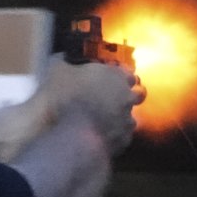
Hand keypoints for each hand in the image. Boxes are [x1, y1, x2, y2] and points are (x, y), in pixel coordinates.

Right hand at [0, 55, 145, 161]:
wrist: (73, 135)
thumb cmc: (66, 98)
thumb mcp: (57, 71)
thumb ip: (63, 61)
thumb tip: (62, 56)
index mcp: (116, 76)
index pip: (129, 72)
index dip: (121, 76)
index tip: (112, 79)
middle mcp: (127, 97)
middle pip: (139, 94)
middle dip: (129, 95)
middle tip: (114, 98)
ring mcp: (127, 120)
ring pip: (131, 117)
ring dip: (121, 117)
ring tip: (104, 121)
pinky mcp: (124, 140)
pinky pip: (123, 135)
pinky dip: (115, 134)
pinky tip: (101, 135)